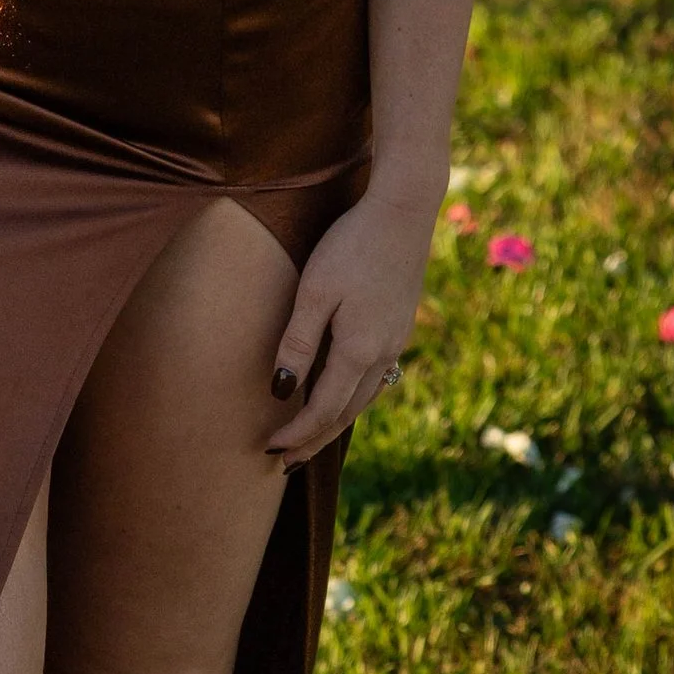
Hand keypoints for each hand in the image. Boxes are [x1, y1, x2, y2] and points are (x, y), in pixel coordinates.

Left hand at [266, 187, 431, 460]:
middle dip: (314, 440)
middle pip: (345, 413)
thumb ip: (297, 343)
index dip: (296, 434)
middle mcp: (384, 354)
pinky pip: (375, 378)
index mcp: (360, 350)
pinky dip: (352, 398)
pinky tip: (341, 396)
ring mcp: (397, 341)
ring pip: (363, 398)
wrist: (404, 210)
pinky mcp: (400, 325)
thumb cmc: (351, 244)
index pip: (323, 409)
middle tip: (284, 463)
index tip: (269, 451)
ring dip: (334, 422)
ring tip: (308, 439)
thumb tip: (279, 392)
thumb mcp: (315, 292)